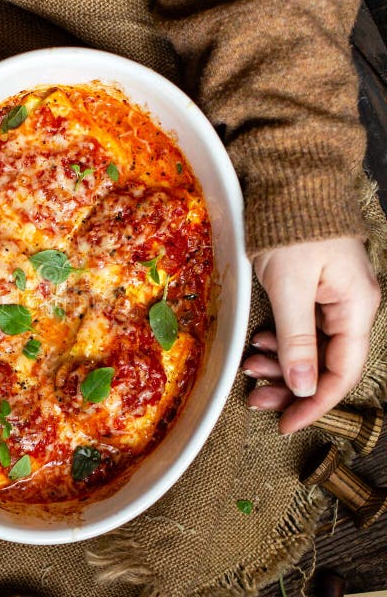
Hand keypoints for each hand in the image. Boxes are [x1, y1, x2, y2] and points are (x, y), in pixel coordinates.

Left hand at [243, 237, 379, 433]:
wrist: (287, 183)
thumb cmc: (290, 230)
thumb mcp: (290, 288)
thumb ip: (297, 339)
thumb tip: (302, 387)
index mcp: (356, 307)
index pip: (342, 372)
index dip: (314, 404)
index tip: (286, 424)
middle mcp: (350, 307)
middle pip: (325, 363)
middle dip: (289, 386)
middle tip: (255, 399)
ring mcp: (332, 298)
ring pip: (309, 348)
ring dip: (280, 364)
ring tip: (250, 370)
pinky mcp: (312, 290)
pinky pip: (300, 328)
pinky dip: (279, 341)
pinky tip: (259, 345)